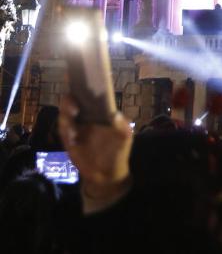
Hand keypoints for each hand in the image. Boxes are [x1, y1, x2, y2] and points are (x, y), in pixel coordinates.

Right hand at [59, 96, 132, 212]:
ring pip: (66, 115)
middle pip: (73, 103)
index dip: (85, 86)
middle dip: (71, 98)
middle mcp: (85, 117)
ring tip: (73, 112)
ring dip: (67, 112)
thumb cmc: (117, 151)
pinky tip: (71, 132)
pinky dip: (66, 130)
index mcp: (99, 112)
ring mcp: (76, 128)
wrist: (107, 174)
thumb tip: (115, 114)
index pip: (90, 96)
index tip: (82, 78)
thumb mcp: (125, 139)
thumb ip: (123, 128)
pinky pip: (64, 133)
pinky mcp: (69, 141)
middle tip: (73, 97)